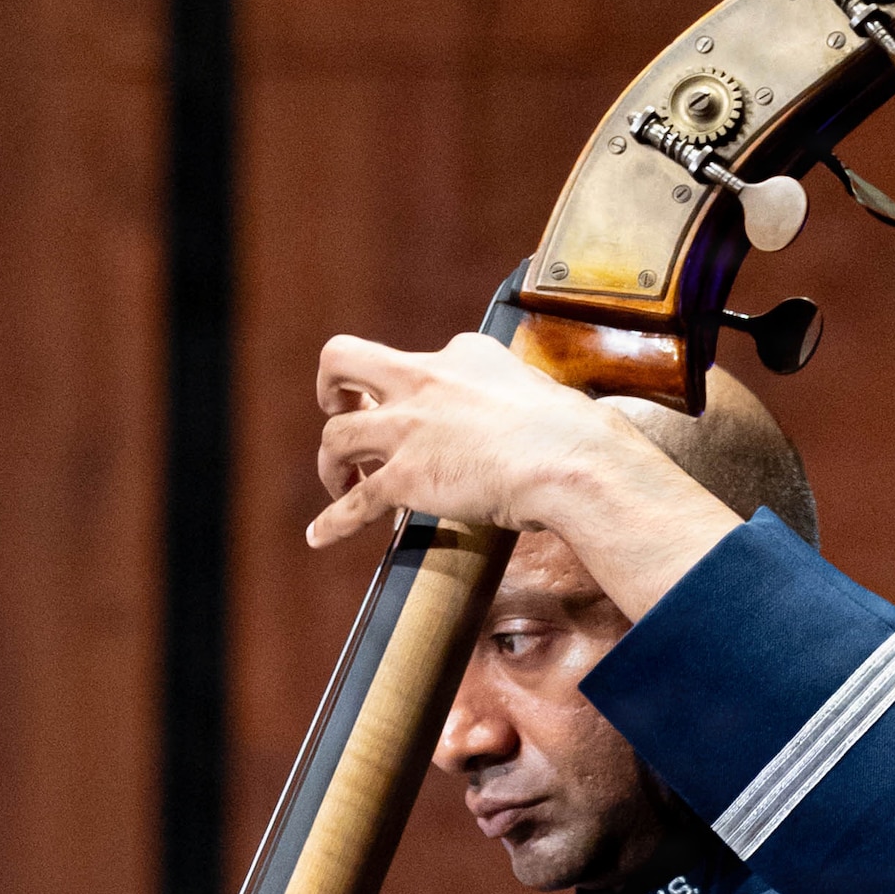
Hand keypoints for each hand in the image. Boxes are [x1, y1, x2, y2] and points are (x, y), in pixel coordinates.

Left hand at [307, 332, 738, 620]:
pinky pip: (354, 501)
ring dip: (331, 463)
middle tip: (340, 410)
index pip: (422, 359)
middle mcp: (425, 380)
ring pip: (337, 435)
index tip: (420, 409)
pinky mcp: (405, 475)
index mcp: (464, 356)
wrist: (571, 461)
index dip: (415, 386)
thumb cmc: (575, 436)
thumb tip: (566, 423)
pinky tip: (318, 537)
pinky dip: (331, 521)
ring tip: (340, 484)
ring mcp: (409, 427)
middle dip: (332, 386)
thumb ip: (532, 403)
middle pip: (343, 359)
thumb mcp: (547, 396)